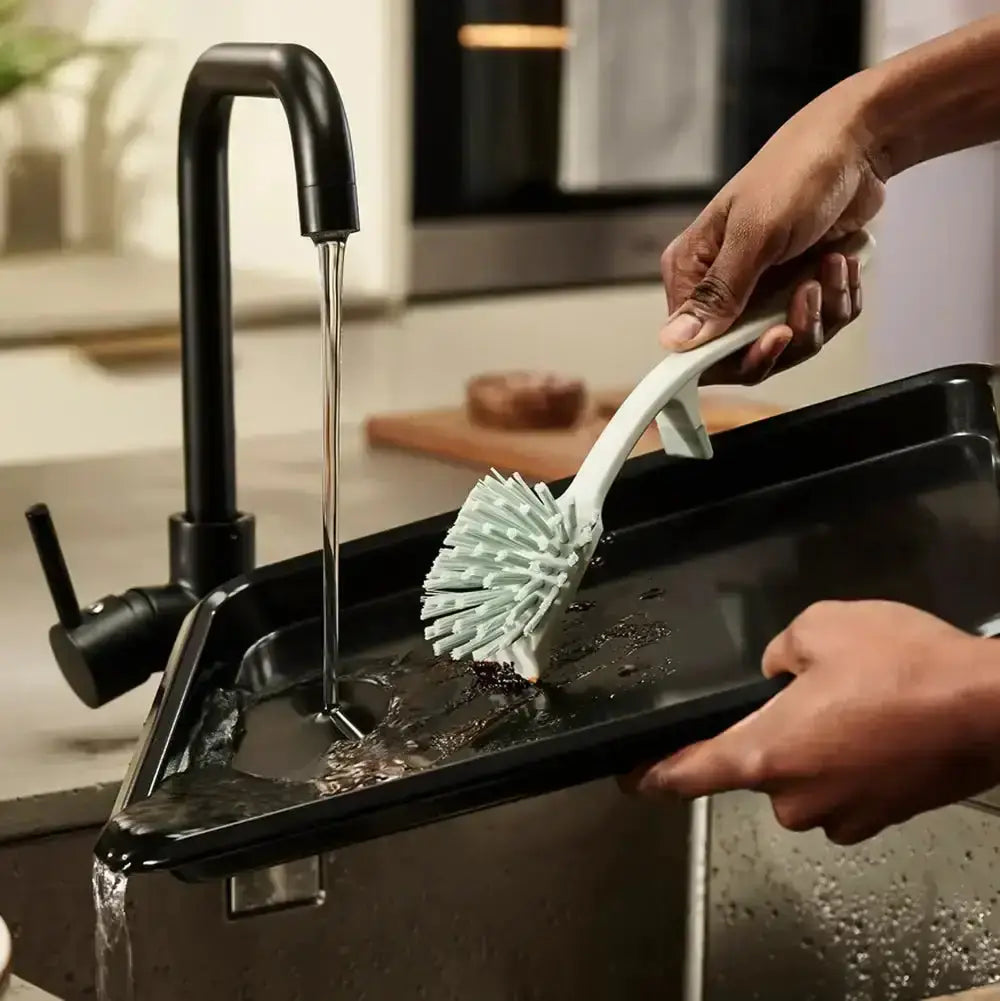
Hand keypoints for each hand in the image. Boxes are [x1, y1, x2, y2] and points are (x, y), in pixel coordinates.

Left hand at [622, 600, 999, 843]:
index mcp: (766, 754)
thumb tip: (775, 673)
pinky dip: (848, 763)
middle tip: (810, 695)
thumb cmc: (902, 666)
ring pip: (803, 780)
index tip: (631, 778)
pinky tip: (878, 727)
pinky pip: (842, 790)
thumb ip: (778, 652)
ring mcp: (842, 817)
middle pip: (755, 769)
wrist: (994, 709)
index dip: (654, 775)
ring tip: (856, 706)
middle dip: (771, 735)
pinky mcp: (882, 821)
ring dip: (815, 749)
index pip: (689, 775)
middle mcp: (796, 798)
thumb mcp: (821, 627)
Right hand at [660, 80, 885, 384]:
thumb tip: (673, 341)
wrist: (858, 144)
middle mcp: (720, 287)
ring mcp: (759, 291)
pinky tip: (841, 263)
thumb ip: (718, 293)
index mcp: (691, 271)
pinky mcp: (794, 290)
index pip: (695, 347)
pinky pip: (818, 325)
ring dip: (821, 311)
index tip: (774, 338)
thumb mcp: (756, 234)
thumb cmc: (799, 173)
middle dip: (790, 331)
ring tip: (832, 266)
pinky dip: (838, 300)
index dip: (734, 356)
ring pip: (788, 343)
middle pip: (745, 353)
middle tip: (810, 293)